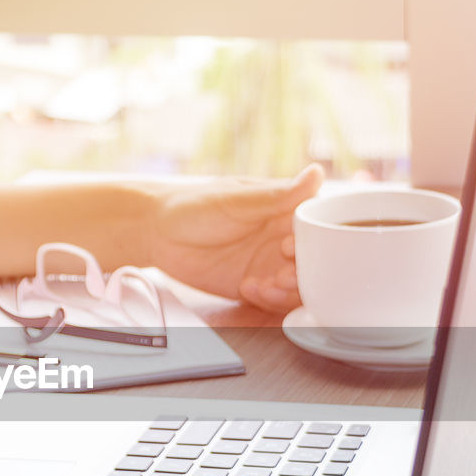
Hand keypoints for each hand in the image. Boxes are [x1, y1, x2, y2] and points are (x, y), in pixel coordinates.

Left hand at [149, 164, 323, 312]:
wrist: (157, 233)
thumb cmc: (195, 206)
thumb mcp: (237, 200)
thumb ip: (279, 196)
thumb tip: (317, 173)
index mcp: (286, 211)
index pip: (318, 229)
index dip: (314, 243)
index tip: (290, 247)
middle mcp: (283, 238)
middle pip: (314, 263)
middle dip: (304, 274)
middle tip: (282, 275)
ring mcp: (269, 264)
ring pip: (298, 287)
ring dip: (287, 292)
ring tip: (265, 286)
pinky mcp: (255, 287)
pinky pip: (275, 301)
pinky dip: (268, 301)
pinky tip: (247, 288)